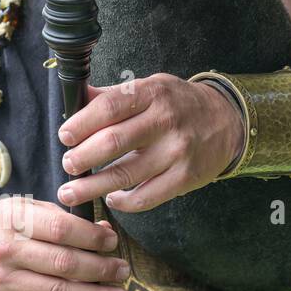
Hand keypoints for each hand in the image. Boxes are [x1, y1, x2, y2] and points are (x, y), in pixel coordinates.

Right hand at [0, 197, 130, 290]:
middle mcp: (8, 252)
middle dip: (100, 269)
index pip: (62, 230)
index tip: (112, 242)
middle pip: (64, 263)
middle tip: (122, 270)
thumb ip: (63, 219)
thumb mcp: (26, 209)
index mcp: (15, 221)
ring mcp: (4, 280)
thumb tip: (103, 232)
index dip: (93, 238)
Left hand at [56, 73, 244, 212]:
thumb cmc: (178, 105)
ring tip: (71, 192)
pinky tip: (111, 198)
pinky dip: (123, 202)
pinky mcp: (185, 177)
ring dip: (92, 187)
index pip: (109, 108)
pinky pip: (146, 197)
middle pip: (112, 142)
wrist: (226, 121)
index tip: (64, 136)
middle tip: (67, 165)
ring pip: (125, 175)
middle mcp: (165, 121)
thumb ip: (114, 96)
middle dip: (82, 158)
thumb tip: (76, 96)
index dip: (81, 124)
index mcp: (152, 93)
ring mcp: (176, 151)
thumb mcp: (151, 88)